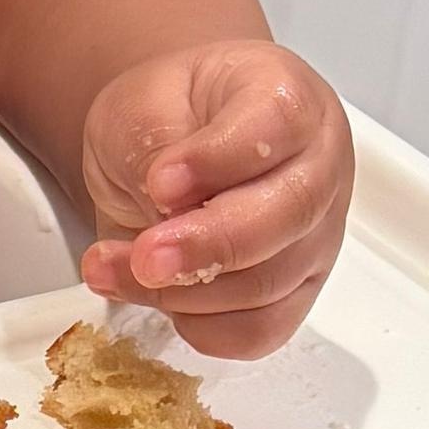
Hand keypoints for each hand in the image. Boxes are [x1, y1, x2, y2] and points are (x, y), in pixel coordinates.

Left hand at [72, 38, 349, 357]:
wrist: (166, 145)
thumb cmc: (169, 115)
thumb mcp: (140, 106)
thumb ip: (155, 145)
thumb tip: (169, 203)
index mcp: (288, 97)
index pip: (277, 124)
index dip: (218, 160)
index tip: (159, 182)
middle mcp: (318, 166)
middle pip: (288, 215)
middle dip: (207, 245)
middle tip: (144, 254)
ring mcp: (314, 235)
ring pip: (267, 284)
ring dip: (180, 290)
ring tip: (110, 265)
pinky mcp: (293, 293)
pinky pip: (257, 331)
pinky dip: (198, 325)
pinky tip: (152, 294)